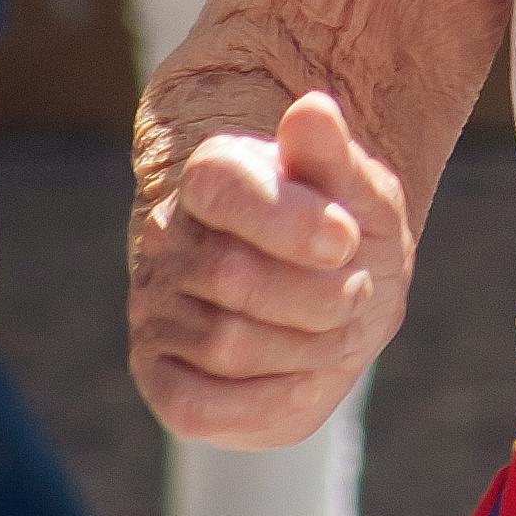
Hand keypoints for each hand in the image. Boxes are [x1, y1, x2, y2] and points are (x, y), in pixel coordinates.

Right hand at [130, 91, 410, 450]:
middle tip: (357, 291)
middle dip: (319, 296)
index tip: (347, 238)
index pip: (222, 188)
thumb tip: (313, 108)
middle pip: (234, 277)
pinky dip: (267, 402)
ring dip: (307, 349)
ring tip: (337, 330)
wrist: (330, 302)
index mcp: (212, 175)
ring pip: (226, 344)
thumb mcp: (360, 193)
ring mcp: (155, 308)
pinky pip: (197, 406)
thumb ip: (334, 156)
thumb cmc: (343, 238)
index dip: (291, 221)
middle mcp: (167, 237)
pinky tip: (302, 379)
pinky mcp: (157, 376)